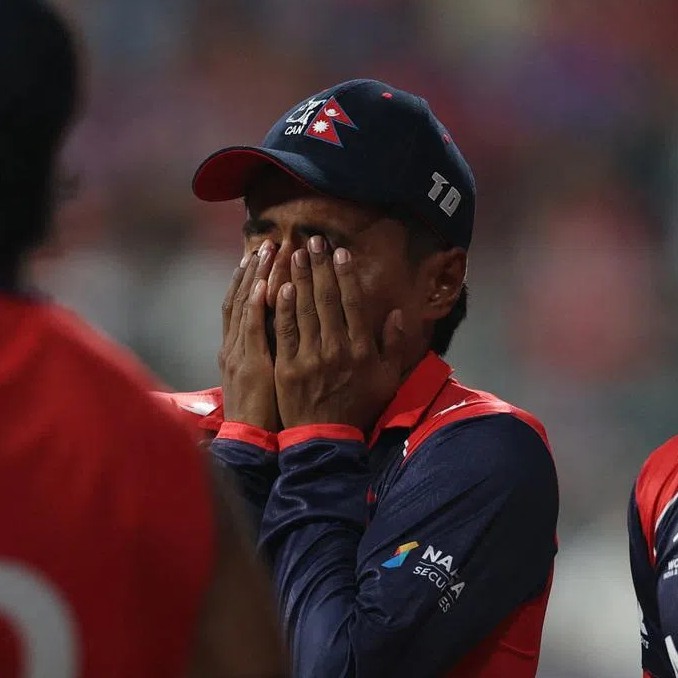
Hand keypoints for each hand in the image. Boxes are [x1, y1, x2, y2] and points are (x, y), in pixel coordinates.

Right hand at [218, 242, 279, 432]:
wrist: (250, 441)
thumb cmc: (262, 413)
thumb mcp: (261, 378)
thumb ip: (267, 352)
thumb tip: (284, 331)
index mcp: (237, 349)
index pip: (241, 304)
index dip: (250, 278)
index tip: (261, 255)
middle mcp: (234, 346)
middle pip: (241, 298)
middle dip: (254, 270)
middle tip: (268, 242)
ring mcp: (239, 354)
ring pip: (245, 307)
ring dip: (256, 278)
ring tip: (268, 251)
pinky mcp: (249, 366)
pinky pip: (252, 331)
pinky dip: (255, 306)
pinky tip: (265, 286)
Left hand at [274, 237, 405, 433]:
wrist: (326, 438)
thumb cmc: (358, 407)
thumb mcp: (386, 379)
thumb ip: (393, 345)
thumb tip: (397, 313)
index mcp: (361, 349)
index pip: (352, 303)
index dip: (345, 274)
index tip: (339, 252)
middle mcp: (337, 348)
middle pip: (326, 298)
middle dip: (319, 266)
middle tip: (312, 239)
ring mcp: (310, 357)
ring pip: (304, 309)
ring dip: (299, 278)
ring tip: (293, 253)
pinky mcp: (287, 366)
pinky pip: (284, 331)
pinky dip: (283, 307)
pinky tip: (280, 286)